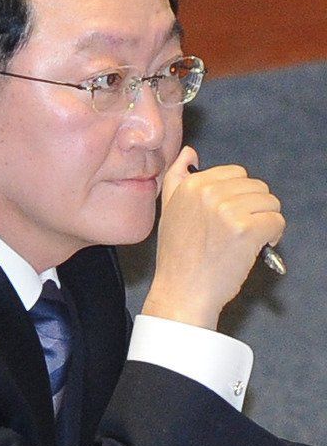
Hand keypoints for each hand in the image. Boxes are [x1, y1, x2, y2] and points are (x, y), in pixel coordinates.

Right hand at [142, 146, 285, 329]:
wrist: (182, 293)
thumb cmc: (177, 258)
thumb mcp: (169, 211)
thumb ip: (177, 179)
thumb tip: (189, 152)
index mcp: (190, 185)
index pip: (235, 173)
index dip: (239, 197)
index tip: (230, 218)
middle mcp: (207, 192)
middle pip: (256, 186)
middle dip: (255, 208)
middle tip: (240, 233)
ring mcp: (227, 210)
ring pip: (270, 202)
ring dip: (265, 222)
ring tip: (248, 241)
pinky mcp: (246, 230)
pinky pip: (276, 221)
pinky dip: (274, 236)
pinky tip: (258, 249)